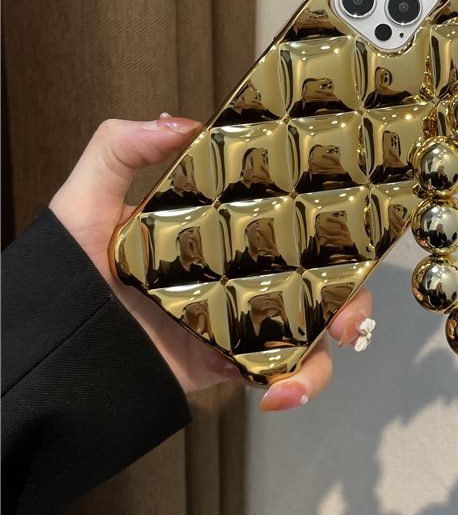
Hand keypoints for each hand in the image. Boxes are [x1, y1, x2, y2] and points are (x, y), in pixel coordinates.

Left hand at [49, 115, 373, 410]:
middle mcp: (237, 275)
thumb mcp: (85, 201)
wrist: (46, 358)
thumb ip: (119, 149)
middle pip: (316, 281)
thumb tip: (177, 123)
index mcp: (218, 231)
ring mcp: (236, 321)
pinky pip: (278, 373)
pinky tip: (282, 391)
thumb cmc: (62, 276)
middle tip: (351, 305)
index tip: (355, 222)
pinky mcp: (228, 364)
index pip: (287, 220)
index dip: (329, 221)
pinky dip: (295, 384)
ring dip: (332, 344)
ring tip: (332, 344)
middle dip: (351, 294)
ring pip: (309, 331)